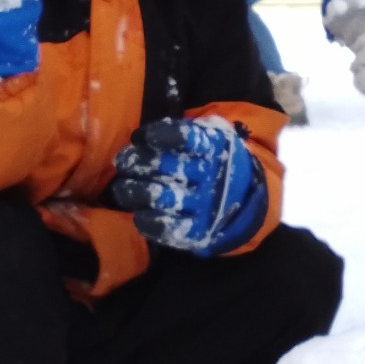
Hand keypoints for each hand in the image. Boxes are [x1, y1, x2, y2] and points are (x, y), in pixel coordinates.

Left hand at [110, 117, 266, 256]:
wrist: (242, 196)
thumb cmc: (212, 159)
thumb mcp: (208, 136)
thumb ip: (182, 132)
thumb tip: (142, 136)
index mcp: (215, 148)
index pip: (187, 139)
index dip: (159, 136)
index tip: (140, 137)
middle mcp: (211, 177)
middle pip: (168, 168)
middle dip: (138, 163)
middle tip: (123, 161)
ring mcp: (204, 206)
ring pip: (162, 198)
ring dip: (134, 191)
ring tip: (122, 187)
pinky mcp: (196, 231)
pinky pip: (166, 228)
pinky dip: (146, 220)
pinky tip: (138, 212)